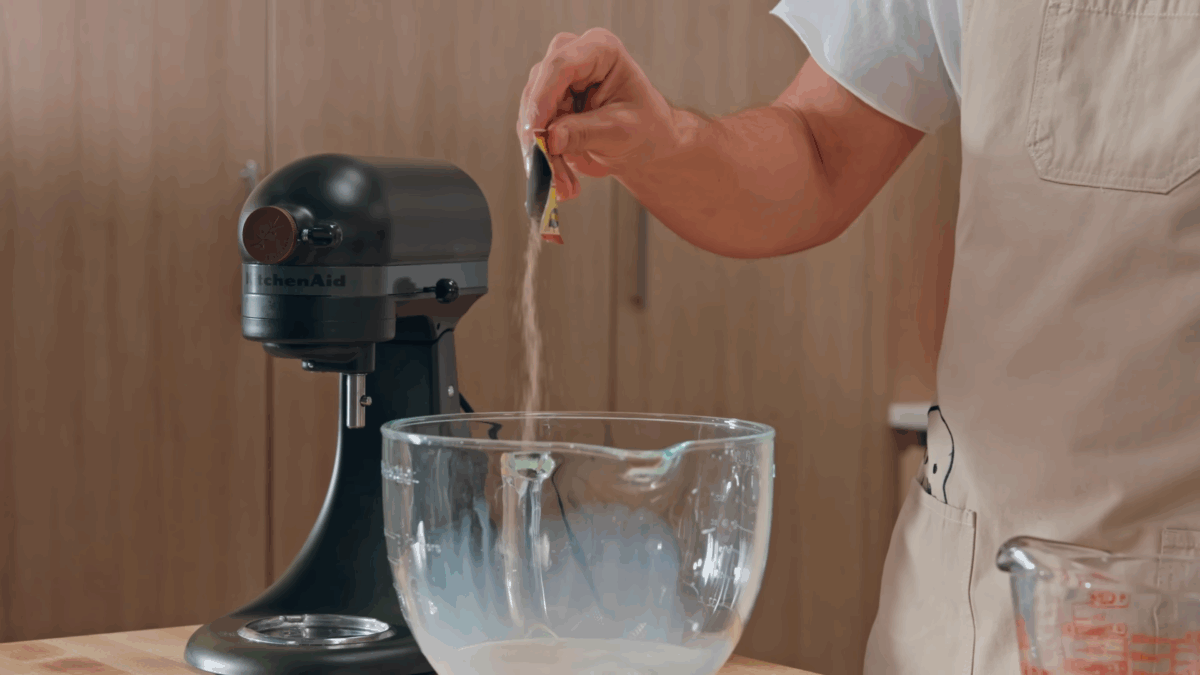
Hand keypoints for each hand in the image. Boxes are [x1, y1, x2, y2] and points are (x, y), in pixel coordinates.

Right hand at [517, 28, 676, 200]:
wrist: (646, 144)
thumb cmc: (646, 128)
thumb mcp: (622, 131)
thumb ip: (586, 132)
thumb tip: (551, 139)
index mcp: (600, 50)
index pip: (561, 65)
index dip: (543, 98)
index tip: (536, 133)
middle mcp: (572, 58)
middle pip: (539, 91)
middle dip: (540, 136)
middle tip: (548, 172)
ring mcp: (555, 83)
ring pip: (531, 116)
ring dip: (543, 154)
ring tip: (564, 187)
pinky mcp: (546, 107)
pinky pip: (533, 133)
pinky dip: (544, 160)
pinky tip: (561, 182)